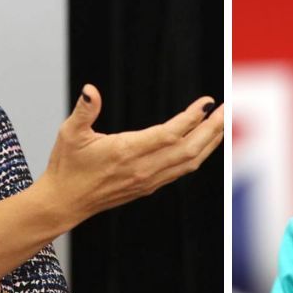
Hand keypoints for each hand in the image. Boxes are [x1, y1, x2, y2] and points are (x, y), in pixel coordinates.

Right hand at [36, 84, 224, 223]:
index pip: (170, 134)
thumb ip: (84, 110)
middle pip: (189, 148)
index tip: (208, 101)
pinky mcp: (149, 186)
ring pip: (189, 161)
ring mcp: (148, 180)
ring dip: (210, 142)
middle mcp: (142, 168)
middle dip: (212, 128)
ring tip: (223, 123)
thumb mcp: (69, 133)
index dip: (192, 117)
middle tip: (227, 109)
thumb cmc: (66, 166)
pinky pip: (181, 170)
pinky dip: (198, 155)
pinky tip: (205, 143)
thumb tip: (90, 90)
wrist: (64, 202)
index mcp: (126, 152)